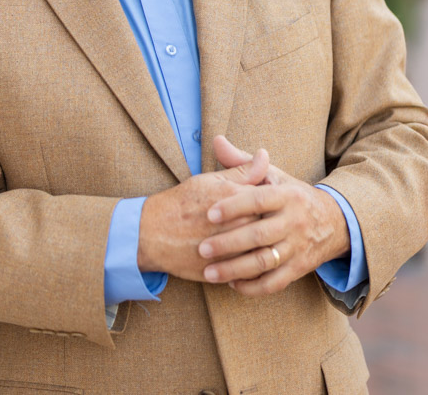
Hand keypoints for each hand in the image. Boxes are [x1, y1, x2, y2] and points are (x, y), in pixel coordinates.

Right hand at [137, 147, 269, 280]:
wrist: (152, 233)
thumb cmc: (181, 203)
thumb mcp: (210, 180)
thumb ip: (242, 171)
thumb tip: (264, 155)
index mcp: (234, 199)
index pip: (271, 198)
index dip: (275, 199)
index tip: (274, 200)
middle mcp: (235, 225)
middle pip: (270, 225)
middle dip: (274, 223)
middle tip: (275, 222)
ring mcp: (230, 251)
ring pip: (262, 251)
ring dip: (267, 247)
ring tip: (265, 241)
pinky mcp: (223, 271)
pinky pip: (248, 272)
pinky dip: (253, 267)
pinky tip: (252, 259)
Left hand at [197, 136, 349, 296]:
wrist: (334, 222)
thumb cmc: (291, 195)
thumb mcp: (273, 175)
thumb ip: (243, 162)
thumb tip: (217, 140)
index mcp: (286, 195)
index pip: (258, 200)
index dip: (233, 206)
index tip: (209, 213)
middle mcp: (294, 221)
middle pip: (259, 235)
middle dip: (228, 243)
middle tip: (201, 248)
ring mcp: (297, 247)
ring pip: (264, 262)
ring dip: (235, 270)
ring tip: (209, 272)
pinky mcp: (299, 269)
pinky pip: (275, 282)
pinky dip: (253, 286)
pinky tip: (231, 284)